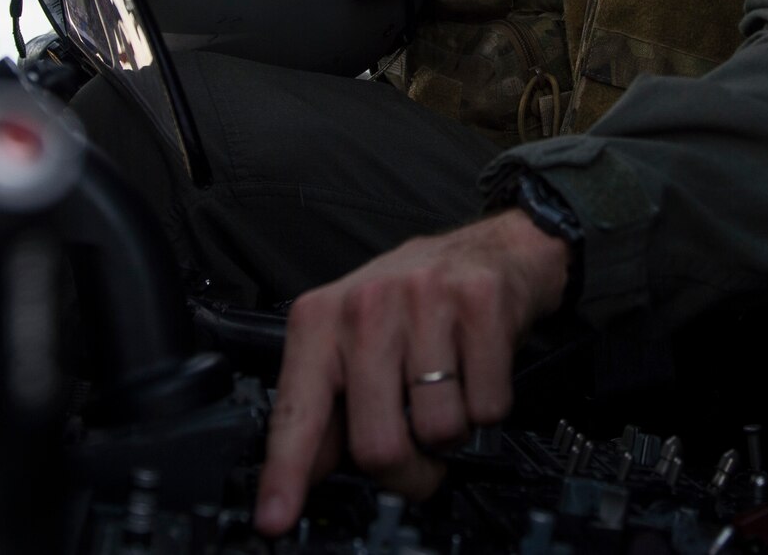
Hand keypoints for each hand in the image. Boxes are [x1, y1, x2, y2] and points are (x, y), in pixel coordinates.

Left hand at [254, 210, 570, 534]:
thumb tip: (305, 473)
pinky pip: (488, 406)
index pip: (298, 411)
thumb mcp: (353, 340)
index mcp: (321, 319)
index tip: (274, 518)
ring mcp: (425, 300)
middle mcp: (366, 306)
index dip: (286, 473)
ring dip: (452, 432)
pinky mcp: (481, 303)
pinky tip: (477, 370)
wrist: (493, 250)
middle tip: (417, 456)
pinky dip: (489, 406)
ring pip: (439, 430)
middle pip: (378, 443)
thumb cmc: (415, 300)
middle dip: (406, 472)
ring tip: (449, 392)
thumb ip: (327, 404)